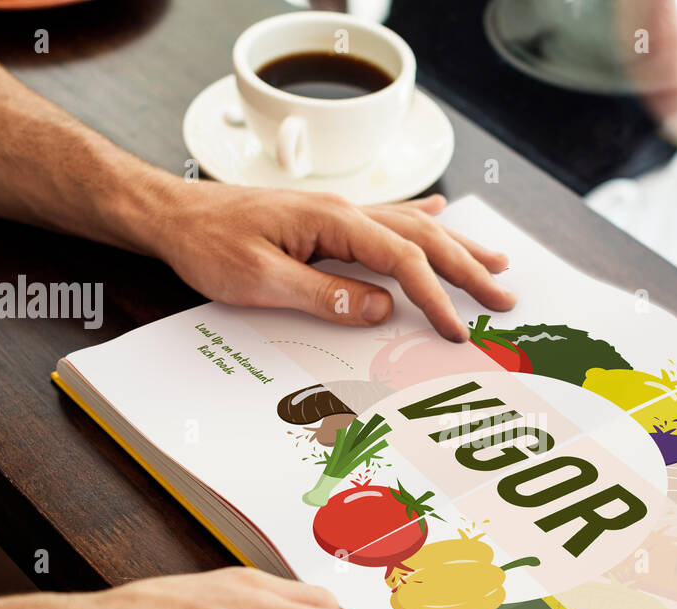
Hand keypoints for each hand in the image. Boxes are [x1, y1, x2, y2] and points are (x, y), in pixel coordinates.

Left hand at [143, 184, 514, 340]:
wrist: (172, 215)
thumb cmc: (207, 244)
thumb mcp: (259, 279)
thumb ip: (324, 294)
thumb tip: (381, 310)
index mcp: (331, 221)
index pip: (401, 258)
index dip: (434, 296)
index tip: (455, 329)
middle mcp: (343, 212)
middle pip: (422, 237)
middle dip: (467, 268)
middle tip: (504, 297)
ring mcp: (337, 214)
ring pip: (412, 226)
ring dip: (456, 245)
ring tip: (495, 261)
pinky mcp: (326, 222)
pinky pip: (387, 219)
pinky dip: (420, 218)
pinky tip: (441, 210)